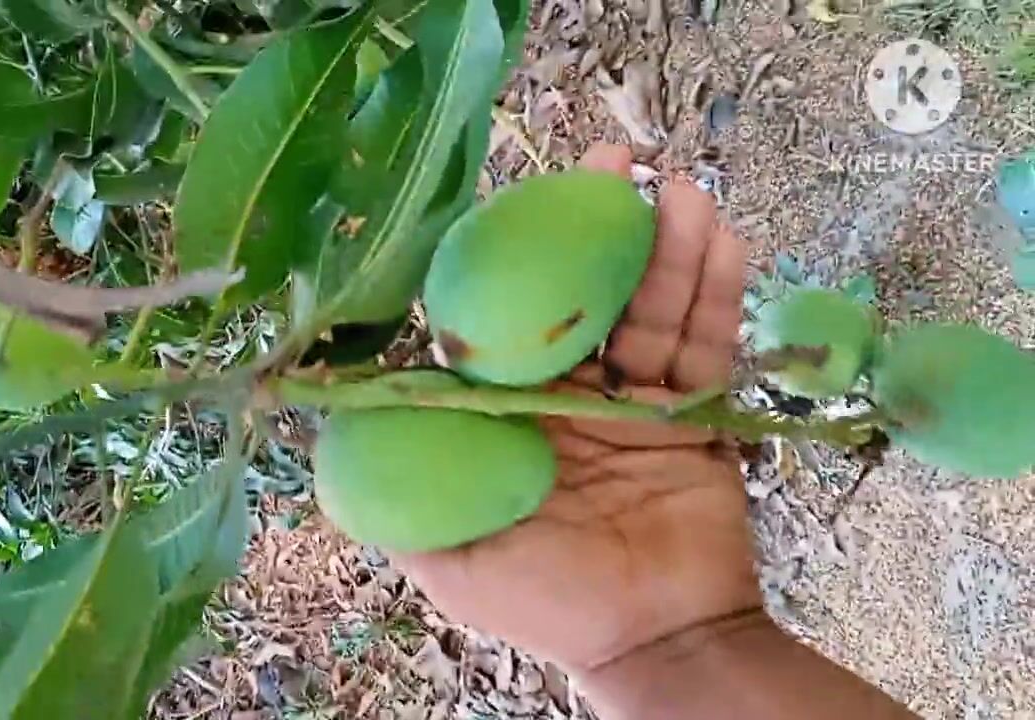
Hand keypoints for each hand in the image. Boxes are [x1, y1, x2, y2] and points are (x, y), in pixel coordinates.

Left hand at [397, 144, 759, 677]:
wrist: (653, 641)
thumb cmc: (545, 601)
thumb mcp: (449, 554)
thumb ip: (398, 490)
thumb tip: (330, 421)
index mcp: (507, 414)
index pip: (504, 318)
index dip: (512, 256)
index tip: (524, 201)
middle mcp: (566, 395)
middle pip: (583, 296)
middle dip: (599, 229)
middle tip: (611, 165)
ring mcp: (633, 399)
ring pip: (650, 310)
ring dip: (667, 249)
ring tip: (679, 193)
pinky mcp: (692, 413)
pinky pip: (704, 346)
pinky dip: (715, 296)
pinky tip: (721, 241)